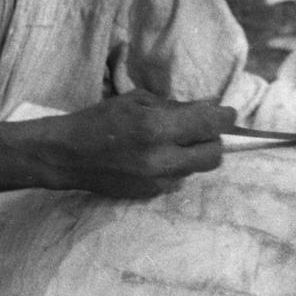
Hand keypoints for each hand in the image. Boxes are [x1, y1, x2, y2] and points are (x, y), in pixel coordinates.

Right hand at [49, 90, 235, 199]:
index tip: (228, 113)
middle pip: (213, 156)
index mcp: (156, 128)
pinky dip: (176, 166)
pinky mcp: (149, 195)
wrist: (67, 156)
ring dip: (194, 154)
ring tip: (175, 141)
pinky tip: (157, 156)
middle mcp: (160, 159)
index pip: (209, 126)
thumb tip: (207, 107)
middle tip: (202, 129)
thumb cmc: (99, 120)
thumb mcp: (137, 101)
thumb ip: (174, 106)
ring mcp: (156, 181)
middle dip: (213, 140)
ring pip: (196, 169)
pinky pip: (178, 180)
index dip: (225, 118)